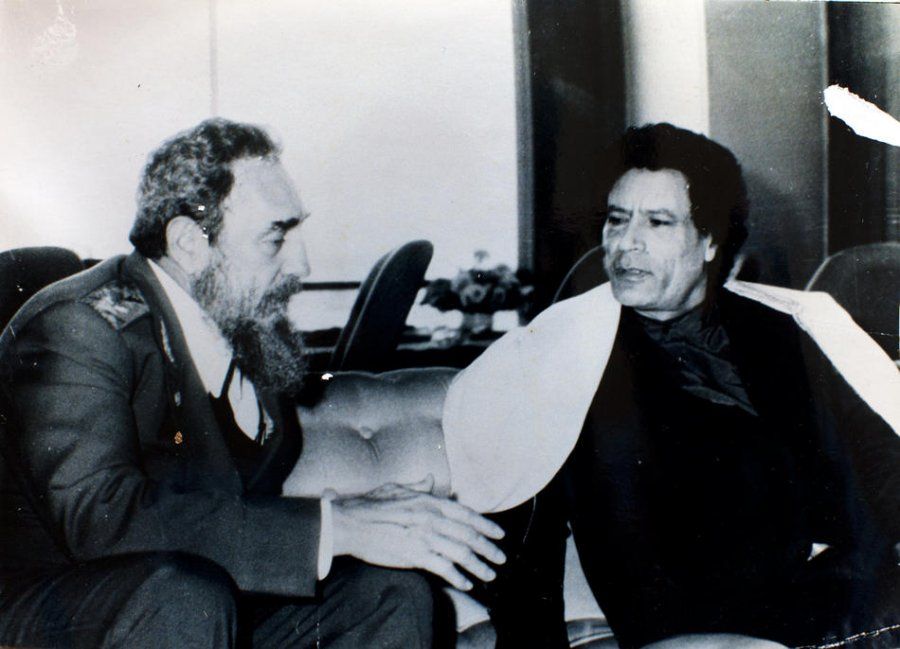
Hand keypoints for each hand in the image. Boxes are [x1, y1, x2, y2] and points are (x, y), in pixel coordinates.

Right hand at [330, 475, 505, 590]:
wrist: (351, 523)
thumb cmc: (370, 505)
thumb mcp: (397, 489)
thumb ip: (418, 486)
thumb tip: (430, 479)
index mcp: (429, 501)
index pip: (466, 514)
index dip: (485, 525)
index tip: (499, 534)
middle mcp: (432, 518)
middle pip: (469, 535)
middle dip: (488, 548)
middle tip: (500, 558)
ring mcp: (425, 537)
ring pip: (461, 553)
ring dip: (479, 566)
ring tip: (489, 574)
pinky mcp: (415, 555)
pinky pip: (444, 568)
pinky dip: (457, 577)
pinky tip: (465, 583)